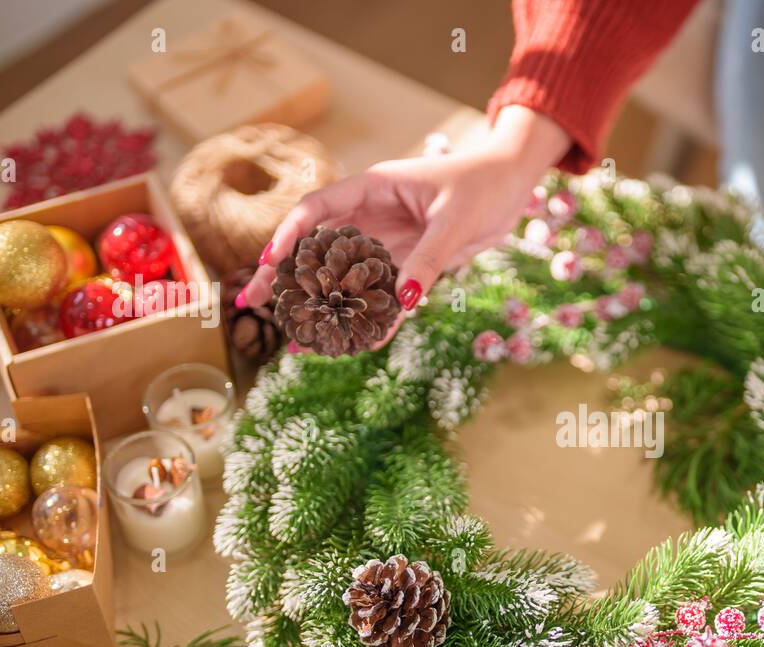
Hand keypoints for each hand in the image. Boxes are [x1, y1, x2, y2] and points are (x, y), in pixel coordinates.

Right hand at [239, 106, 570, 313]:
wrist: (513, 186)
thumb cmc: (483, 185)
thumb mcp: (455, 220)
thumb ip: (428, 259)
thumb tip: (403, 301)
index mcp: (373, 189)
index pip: (318, 208)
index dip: (290, 234)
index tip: (269, 262)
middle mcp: (372, 217)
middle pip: (318, 248)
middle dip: (286, 278)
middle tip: (251, 305)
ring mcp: (387, 243)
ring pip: (345, 279)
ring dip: (322, 308)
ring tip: (296, 340)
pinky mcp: (408, 265)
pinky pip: (382, 297)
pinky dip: (368, 320)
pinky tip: (351, 344)